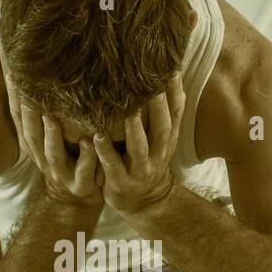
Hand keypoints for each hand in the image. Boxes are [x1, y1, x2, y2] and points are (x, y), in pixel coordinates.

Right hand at [4, 72, 100, 207]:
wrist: (81, 196)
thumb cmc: (69, 156)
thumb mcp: (52, 136)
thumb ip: (45, 112)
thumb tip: (38, 77)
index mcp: (34, 146)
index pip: (20, 120)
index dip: (14, 98)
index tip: (12, 74)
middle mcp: (43, 159)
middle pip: (31, 136)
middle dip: (29, 115)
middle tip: (29, 93)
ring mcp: (61, 174)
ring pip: (53, 156)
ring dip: (51, 137)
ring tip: (51, 119)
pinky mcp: (81, 185)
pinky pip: (83, 171)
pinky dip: (87, 156)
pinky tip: (90, 142)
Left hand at [93, 73, 183, 216]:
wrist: (144, 202)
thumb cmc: (148, 161)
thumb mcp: (162, 140)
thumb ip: (165, 113)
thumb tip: (170, 75)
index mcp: (167, 140)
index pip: (176, 114)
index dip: (175, 93)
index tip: (171, 70)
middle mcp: (158, 154)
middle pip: (162, 128)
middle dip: (158, 107)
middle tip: (151, 84)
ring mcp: (140, 169)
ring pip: (139, 147)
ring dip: (133, 128)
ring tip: (127, 109)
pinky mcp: (120, 181)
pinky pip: (112, 165)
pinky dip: (105, 151)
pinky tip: (96, 136)